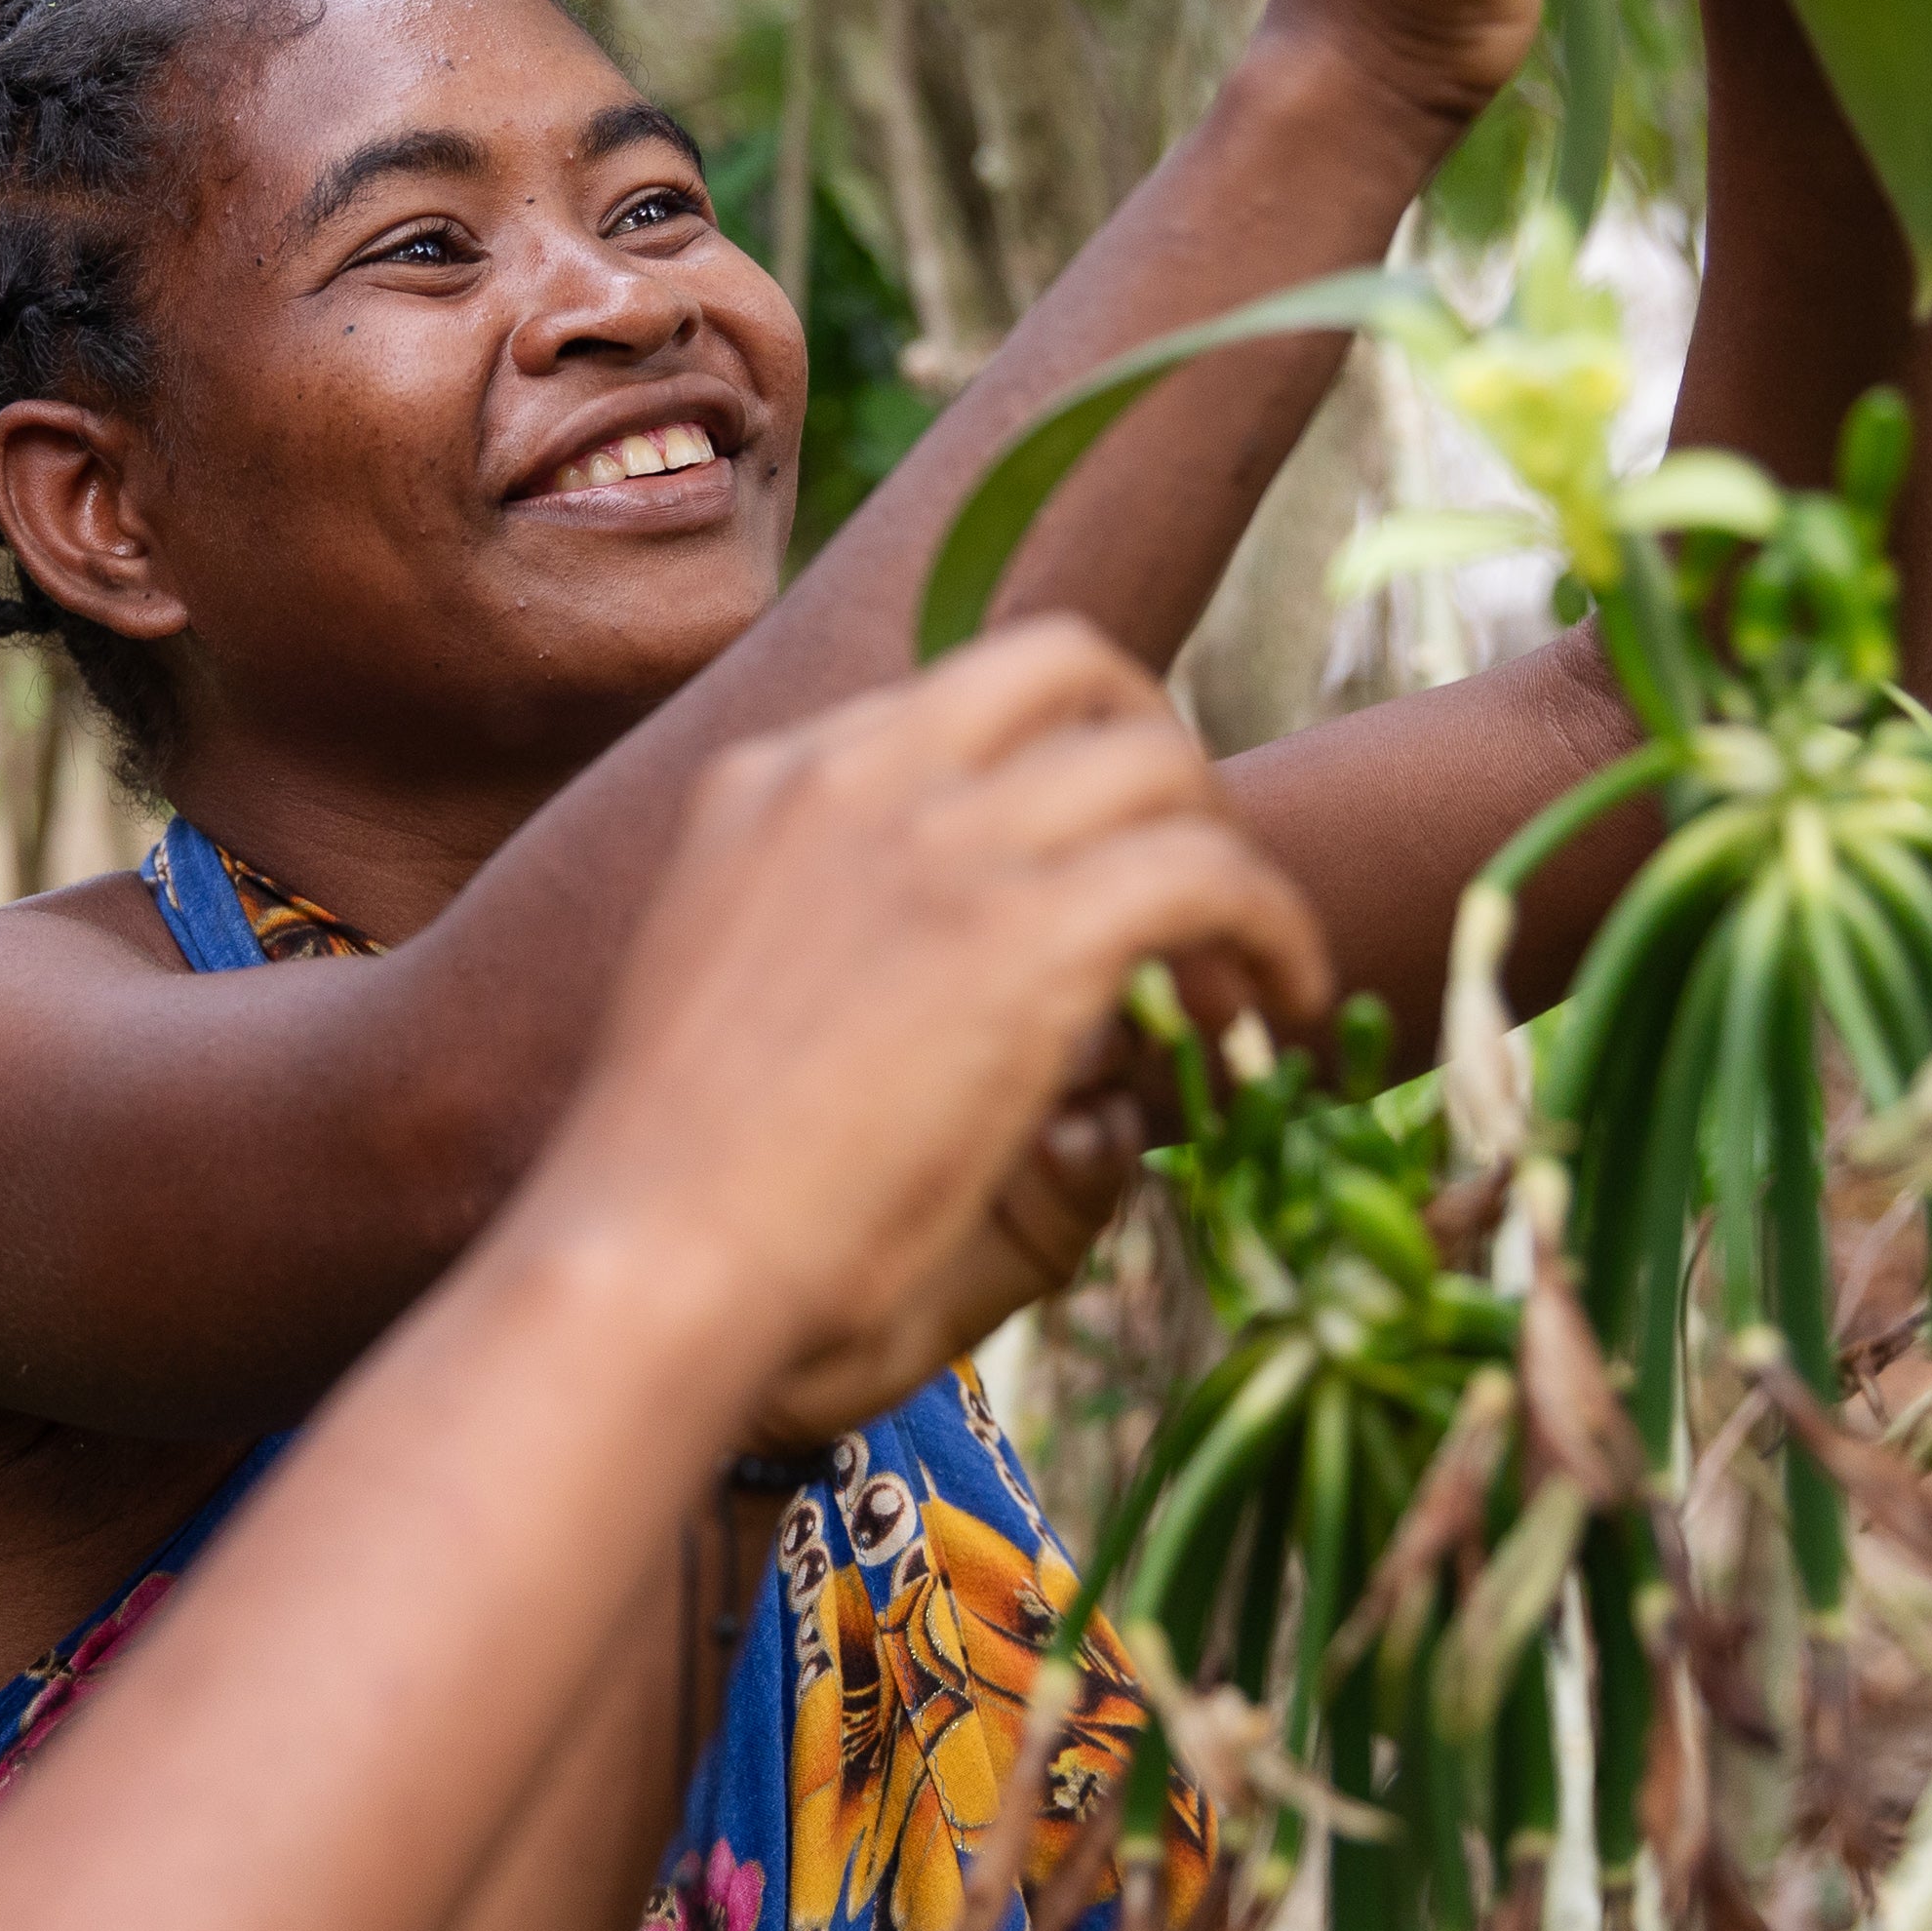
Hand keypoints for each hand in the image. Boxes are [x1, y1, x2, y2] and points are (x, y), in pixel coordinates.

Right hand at [524, 622, 1330, 1444]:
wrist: (644, 1260)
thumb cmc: (675, 1206)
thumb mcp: (752, 1018)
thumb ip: (876, 981)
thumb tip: (1029, 1044)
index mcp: (768, 784)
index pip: (957, 698)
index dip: (1058, 766)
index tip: (1098, 866)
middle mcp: (852, 774)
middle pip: (1069, 669)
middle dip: (1157, 759)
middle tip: (1196, 886)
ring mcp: (937, 841)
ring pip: (1157, 762)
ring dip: (1225, 853)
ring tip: (1246, 975)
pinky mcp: (1024, 933)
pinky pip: (1213, 874)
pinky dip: (1278, 927)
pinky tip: (1286, 1007)